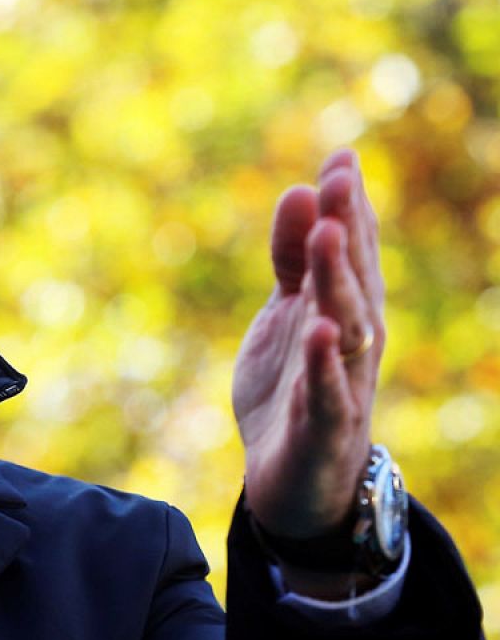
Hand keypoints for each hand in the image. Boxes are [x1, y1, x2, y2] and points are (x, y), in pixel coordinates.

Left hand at [233, 150, 383, 554]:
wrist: (293, 484)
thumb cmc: (294, 389)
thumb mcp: (284, 315)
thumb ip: (290, 258)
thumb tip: (299, 189)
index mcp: (346, 311)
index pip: (353, 251)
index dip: (349, 205)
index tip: (341, 155)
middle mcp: (355, 342)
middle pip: (354, 279)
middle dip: (347, 228)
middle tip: (337, 179)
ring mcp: (342, 384)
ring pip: (348, 326)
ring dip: (338, 282)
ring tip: (326, 237)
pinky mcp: (323, 428)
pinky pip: (328, 392)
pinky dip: (325, 361)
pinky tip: (320, 330)